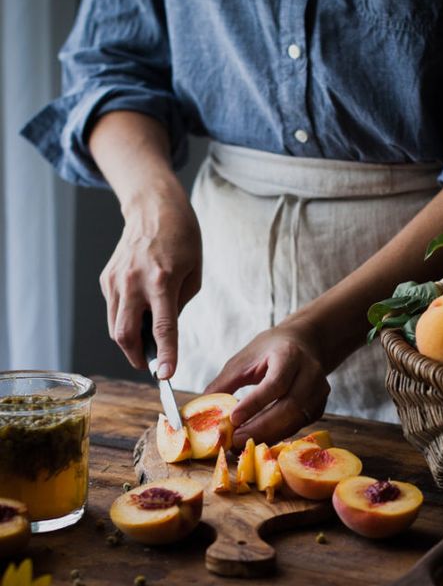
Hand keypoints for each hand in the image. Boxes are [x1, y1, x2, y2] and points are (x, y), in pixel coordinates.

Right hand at [99, 182, 201, 377]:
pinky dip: (125, 320)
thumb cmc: (182, 240)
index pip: (163, 329)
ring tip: (146, 346)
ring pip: (115, 327)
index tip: (167, 377)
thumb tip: (164, 333)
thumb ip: (178, 306)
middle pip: (126, 335)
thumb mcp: (194, 275)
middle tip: (151, 366)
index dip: (166, 357)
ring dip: (129, 343)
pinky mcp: (107, 279)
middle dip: (137, 358)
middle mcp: (134, 282)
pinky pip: (114, 310)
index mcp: (162, 281)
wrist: (154, 208)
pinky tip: (139, 314)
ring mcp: (116, 280)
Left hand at [205, 322, 329, 447]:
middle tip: (236, 440)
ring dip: (268, 435)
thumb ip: (225, 383)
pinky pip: (298, 426)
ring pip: (295, 420)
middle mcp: (310, 373)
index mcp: (289, 355)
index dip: (254, 403)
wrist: (304, 343)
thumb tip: (202, 409)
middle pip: (289, 406)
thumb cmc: (270, 350)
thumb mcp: (244, 359)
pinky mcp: (319, 407)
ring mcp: (319, 391)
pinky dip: (278, 435)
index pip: (275, 383)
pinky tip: (259, 439)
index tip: (233, 419)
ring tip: (243, 443)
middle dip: (261, 427)